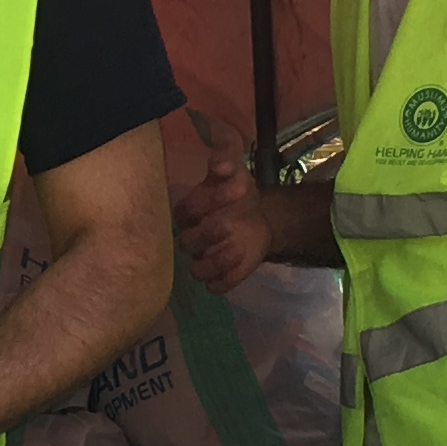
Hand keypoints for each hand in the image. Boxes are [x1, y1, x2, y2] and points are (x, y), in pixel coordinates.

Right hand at [173, 165, 271, 292]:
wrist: (259, 218)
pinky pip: (215, 286)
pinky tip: (240, 264)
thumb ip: (226, 159)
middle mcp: (190, 237)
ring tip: (238, 247)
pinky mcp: (219, 276)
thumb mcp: (235, 171)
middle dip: (208, 234)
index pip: (188, 209)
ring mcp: (203, 258)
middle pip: (187, 242)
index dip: (210, 200)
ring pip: (198, 270)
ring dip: (216, 262)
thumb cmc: (238, 195)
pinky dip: (226, 280)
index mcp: (188, 211)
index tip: (238, 187)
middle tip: (228, 224)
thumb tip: (219, 162)